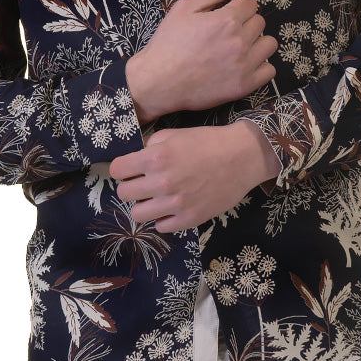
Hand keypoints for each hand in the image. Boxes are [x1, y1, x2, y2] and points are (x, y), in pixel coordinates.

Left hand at [110, 121, 281, 233]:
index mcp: (155, 158)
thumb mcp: (175, 134)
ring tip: (156, 198)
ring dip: (143, 205)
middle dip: (131, 186)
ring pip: (137, 215)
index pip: (117, 170)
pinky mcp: (189, 219)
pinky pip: (161, 227)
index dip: (122, 169)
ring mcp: (175, 203)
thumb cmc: (209, 142)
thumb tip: (137, 159)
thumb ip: (152, 145)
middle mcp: (162, 182)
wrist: (243, 156)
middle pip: (124, 193)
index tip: (129, 169)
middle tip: (143, 184)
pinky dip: (163, 218)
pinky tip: (171, 208)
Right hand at [126, 0, 277, 123]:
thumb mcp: (186, 8)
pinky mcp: (244, 85)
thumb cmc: (168, 44)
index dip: (237, 7)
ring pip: (269, 44)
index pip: (250, 3)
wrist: (158, 81)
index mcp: (226, 19)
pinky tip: (243, 65)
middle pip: (260, 22)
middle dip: (246, 23)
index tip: (226, 15)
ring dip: (257, 43)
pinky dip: (260, 67)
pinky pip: (269, 71)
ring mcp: (244, 65)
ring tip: (238, 48)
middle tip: (226, 33)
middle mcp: (239, 41)